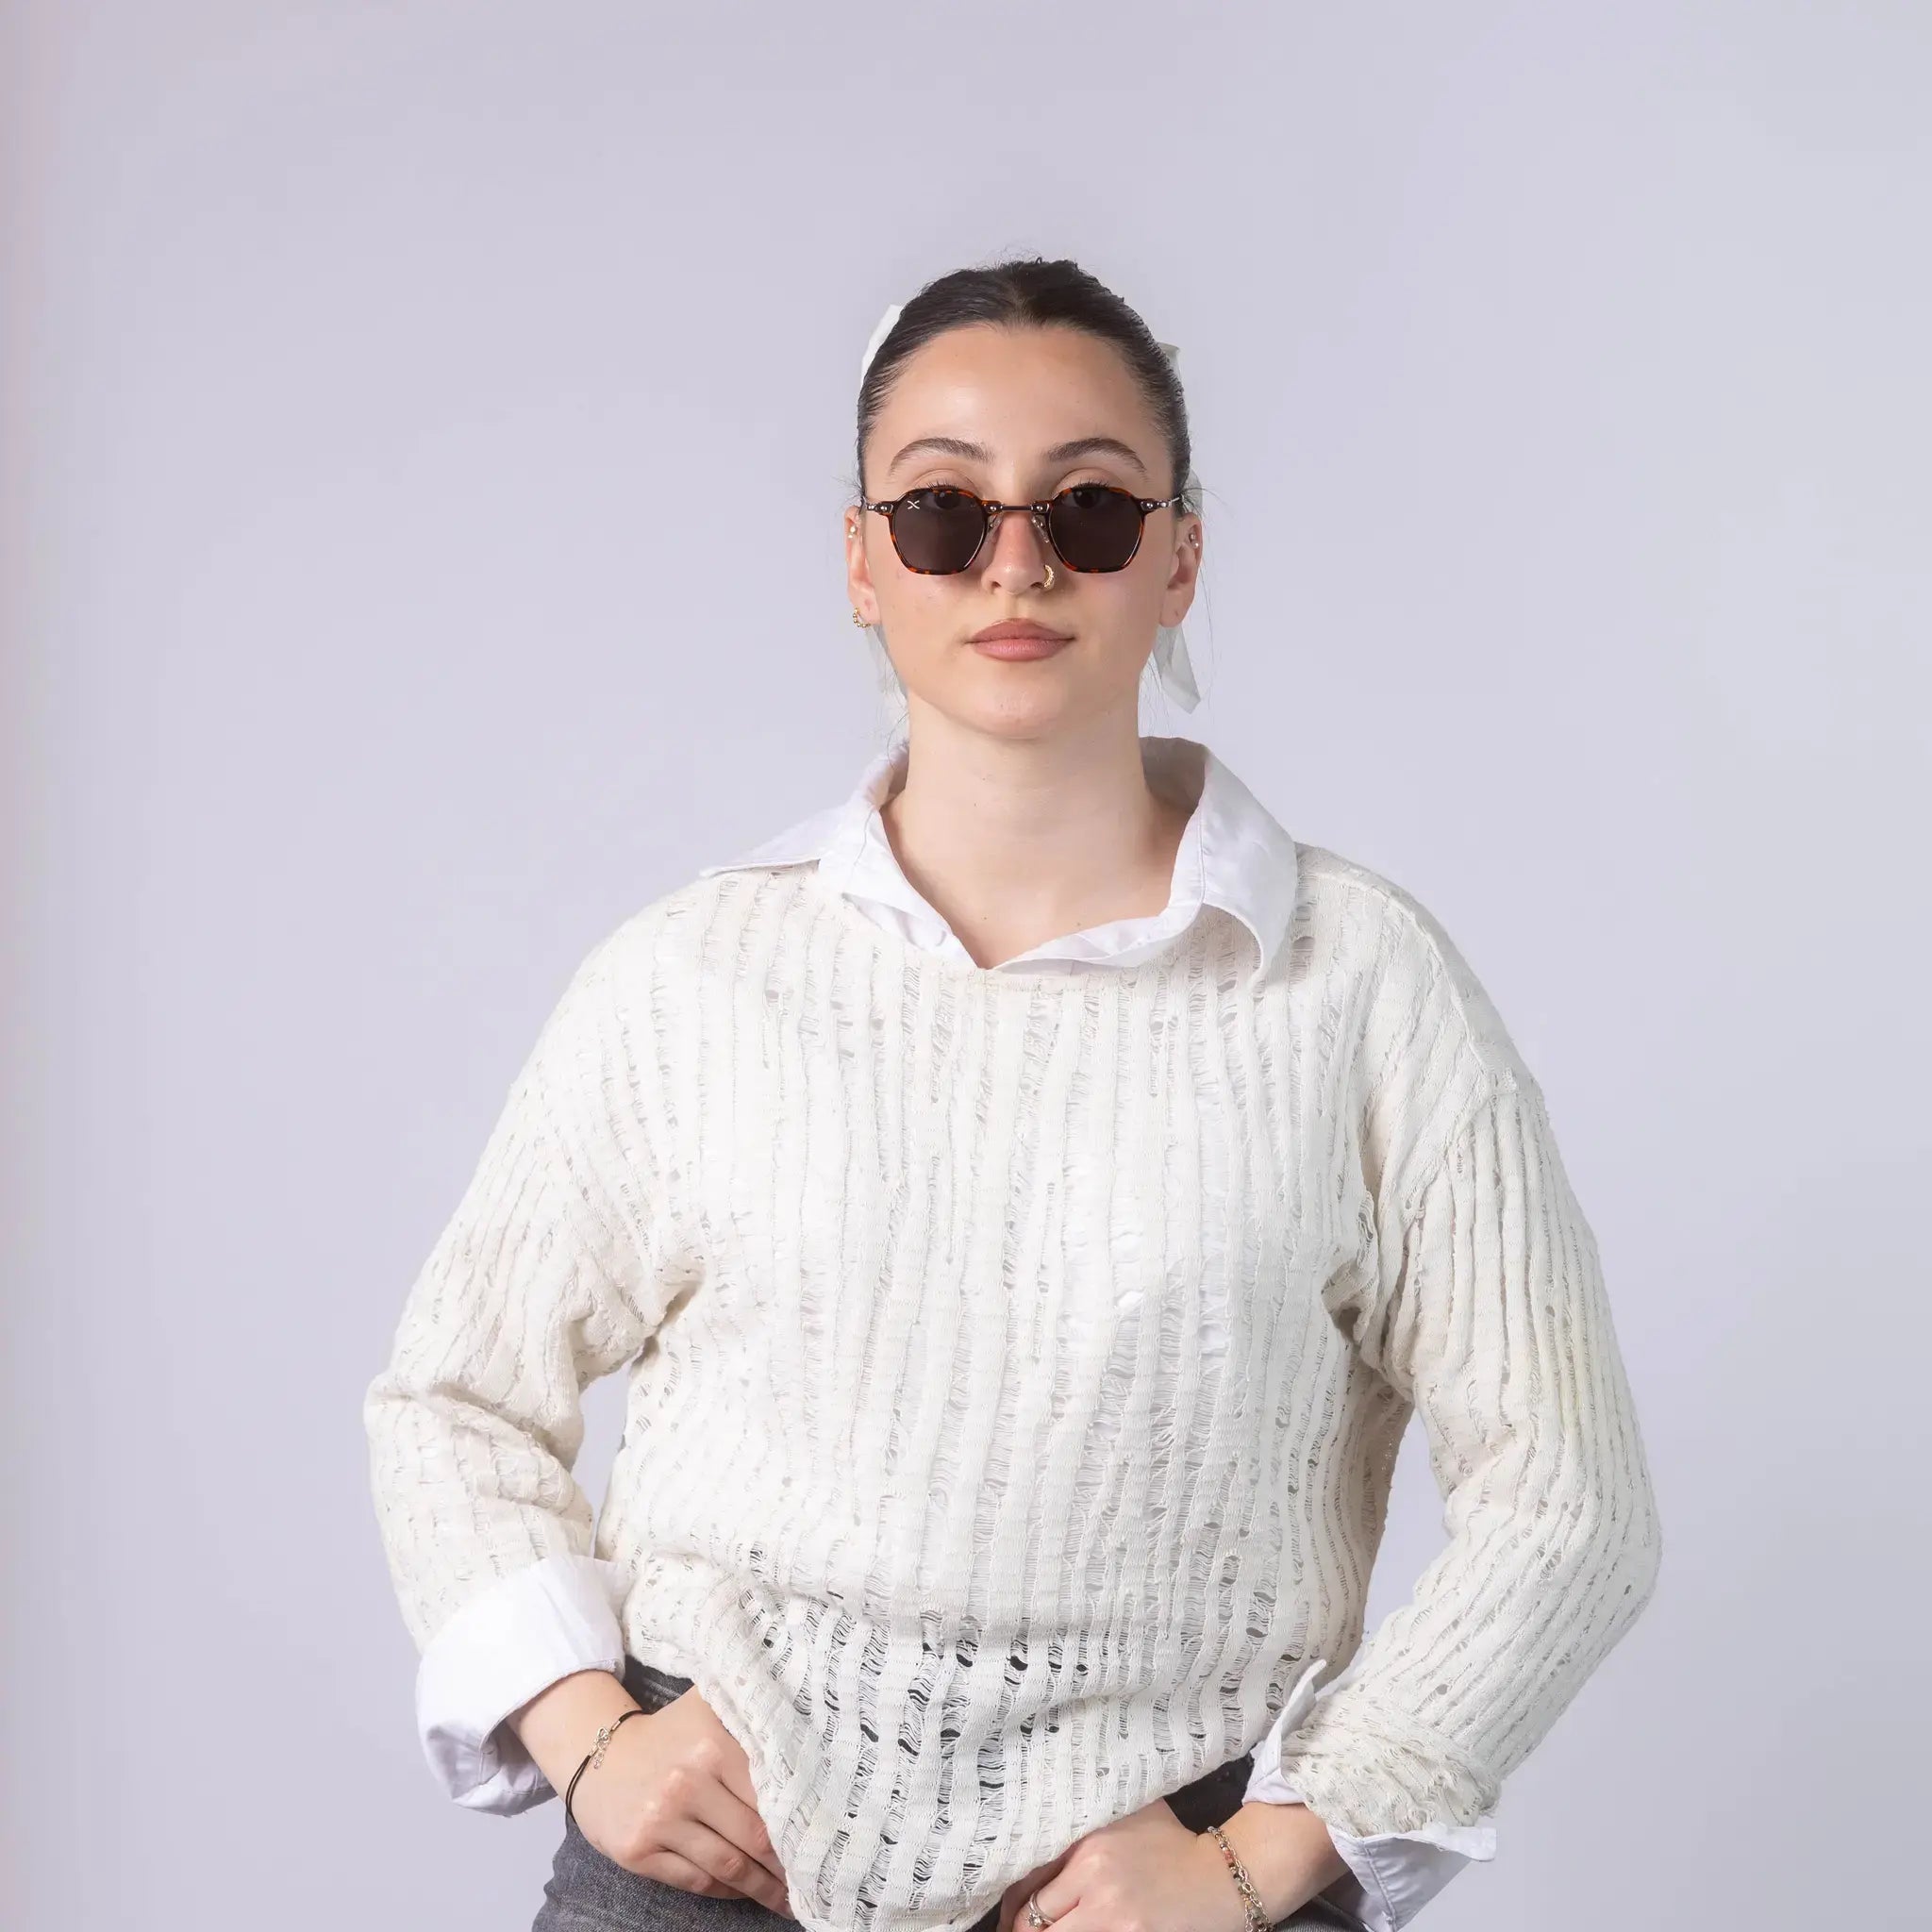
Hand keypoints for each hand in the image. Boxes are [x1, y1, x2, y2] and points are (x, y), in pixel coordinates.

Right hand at [569, 1687, 793, 1914]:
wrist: (598, 1755)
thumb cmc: (669, 1736)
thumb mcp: (708, 1710)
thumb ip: (751, 1719)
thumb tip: (809, 1745)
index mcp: (711, 1743)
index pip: (768, 1794)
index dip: (797, 1823)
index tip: (820, 1841)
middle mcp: (686, 1782)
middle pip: (753, 1836)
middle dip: (785, 1865)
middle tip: (811, 1880)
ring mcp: (660, 1820)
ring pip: (727, 1866)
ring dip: (762, 1888)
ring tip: (786, 1899)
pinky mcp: (638, 1851)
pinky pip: (695, 1881)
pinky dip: (726, 1891)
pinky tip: (743, 1892)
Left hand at [992, 1797, 1254, 1931]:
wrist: (1223, 1877)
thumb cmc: (1173, 1844)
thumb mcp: (1126, 1817)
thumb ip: (1083, 1825)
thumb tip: (1038, 1836)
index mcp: (1087, 1847)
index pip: (1027, 1886)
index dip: (1011, 1910)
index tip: (1011, 1918)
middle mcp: (1094, 1881)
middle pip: (1033, 1924)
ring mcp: (1113, 1918)